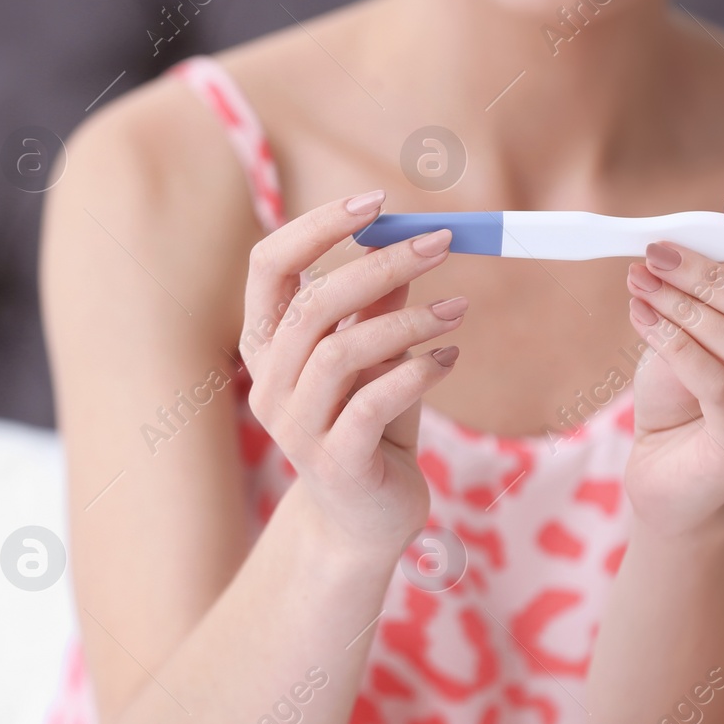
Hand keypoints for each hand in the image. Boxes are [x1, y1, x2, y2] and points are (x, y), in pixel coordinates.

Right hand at [240, 190, 464, 558]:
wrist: (367, 521)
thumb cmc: (371, 428)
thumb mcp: (376, 358)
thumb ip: (378, 309)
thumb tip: (404, 245)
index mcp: (267, 345)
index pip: (269, 266)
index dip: (316, 227)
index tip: (375, 203)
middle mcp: (268, 383)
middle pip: (311, 304)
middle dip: (380, 264)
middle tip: (441, 243)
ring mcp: (294, 426)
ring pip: (341, 351)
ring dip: (406, 321)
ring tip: (457, 311)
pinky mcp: (334, 461)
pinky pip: (373, 401)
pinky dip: (417, 371)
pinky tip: (449, 358)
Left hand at [622, 195, 723, 534]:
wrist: (666, 473)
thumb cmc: (686, 393)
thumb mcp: (698, 328)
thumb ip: (707, 290)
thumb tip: (680, 240)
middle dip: (710, 275)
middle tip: (656, 254)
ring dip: (684, 307)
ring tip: (639, 283)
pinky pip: (714, 382)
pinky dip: (674, 343)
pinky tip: (641, 319)